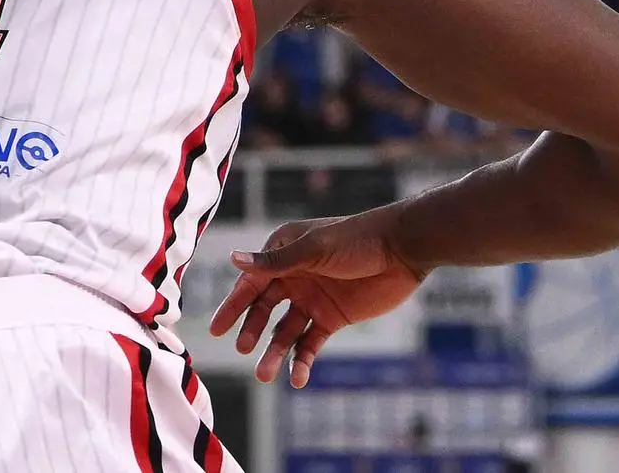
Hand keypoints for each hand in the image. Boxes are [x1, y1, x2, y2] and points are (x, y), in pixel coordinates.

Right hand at [210, 209, 425, 386]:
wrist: (401, 251)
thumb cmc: (355, 239)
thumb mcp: (313, 250)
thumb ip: (275, 262)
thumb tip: (233, 258)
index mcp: (284, 253)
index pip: (251, 282)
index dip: (234, 305)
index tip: (217, 329)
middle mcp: (293, 277)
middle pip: (264, 309)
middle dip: (251, 330)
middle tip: (242, 349)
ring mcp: (312, 299)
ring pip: (285, 331)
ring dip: (275, 352)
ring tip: (264, 375)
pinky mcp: (332, 318)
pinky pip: (311, 342)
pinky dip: (302, 361)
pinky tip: (297, 378)